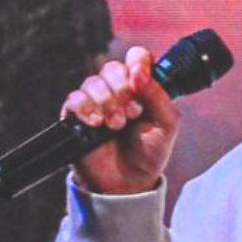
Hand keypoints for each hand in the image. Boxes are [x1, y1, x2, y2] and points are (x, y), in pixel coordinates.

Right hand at [61, 46, 180, 195]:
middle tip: (132, 113)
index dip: (138, 62)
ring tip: (117, 126)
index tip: (140, 79)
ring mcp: (95, 102)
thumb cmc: (149, 153)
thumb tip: (139, 70)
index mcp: (141, 88)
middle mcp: (117, 91)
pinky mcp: (76, 116)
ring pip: (93, 82)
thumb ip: (158, 95)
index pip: (136, 58)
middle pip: (113, 68)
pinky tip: (97, 124)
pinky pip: (75, 98)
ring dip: (107, 102)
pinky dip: (87, 108)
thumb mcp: (166, 124)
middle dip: (123, 89)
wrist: (129, 183)